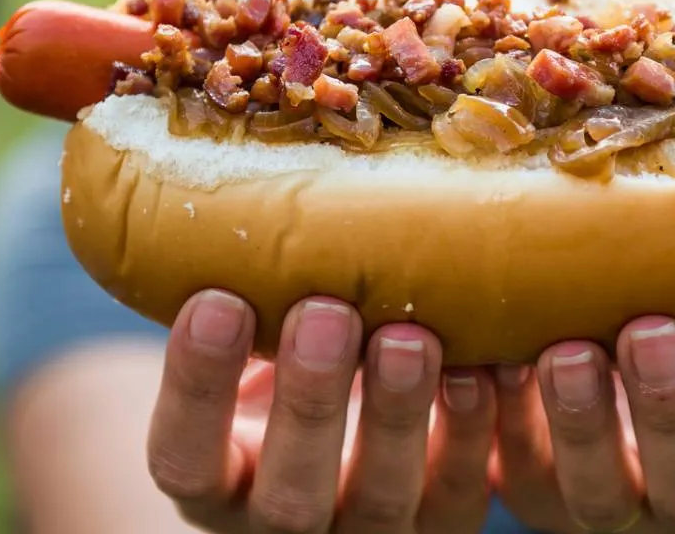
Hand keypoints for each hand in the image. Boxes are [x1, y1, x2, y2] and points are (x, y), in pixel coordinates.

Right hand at [146, 290, 496, 532]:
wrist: (359, 398)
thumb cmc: (292, 344)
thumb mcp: (259, 326)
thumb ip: (248, 290)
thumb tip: (242, 176)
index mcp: (217, 480)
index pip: (184, 459)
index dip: (195, 389)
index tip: (215, 299)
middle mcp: (284, 520)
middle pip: (289, 495)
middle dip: (310, 402)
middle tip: (324, 311)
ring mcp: (366, 530)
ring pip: (381, 501)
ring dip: (398, 417)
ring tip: (411, 335)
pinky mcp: (440, 521)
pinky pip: (462, 493)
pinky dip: (477, 428)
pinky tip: (490, 361)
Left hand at [492, 317, 674, 532]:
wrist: (594, 387)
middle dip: (670, 408)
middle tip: (651, 329)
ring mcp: (603, 496)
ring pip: (597, 491)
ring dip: (578, 420)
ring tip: (562, 347)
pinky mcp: (527, 486)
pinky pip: (505, 470)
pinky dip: (487, 421)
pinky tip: (472, 364)